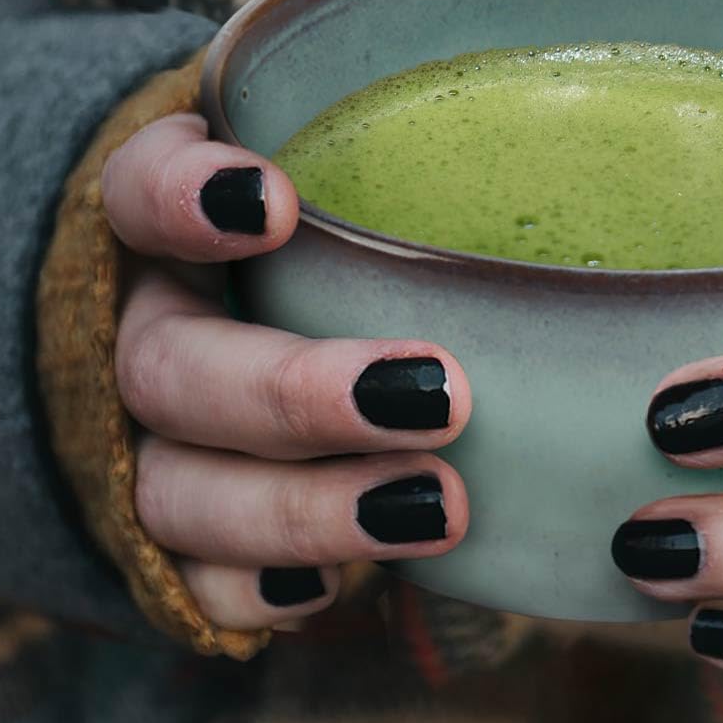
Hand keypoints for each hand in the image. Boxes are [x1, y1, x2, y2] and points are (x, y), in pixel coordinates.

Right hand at [104, 115, 470, 631]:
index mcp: (159, 235)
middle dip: (297, 393)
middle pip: (170, 374)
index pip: (131, 194)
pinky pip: (189, 584)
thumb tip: (591, 130)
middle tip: (440, 394)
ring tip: (436, 504)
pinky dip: (254, 591)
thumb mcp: (343, 173)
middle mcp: (135, 339)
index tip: (272, 201)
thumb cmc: (326, 243)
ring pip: (181, 494)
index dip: (181, 200)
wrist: (229, 323)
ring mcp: (146, 449)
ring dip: (304, 508)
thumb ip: (397, 147)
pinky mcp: (175, 541)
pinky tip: (335, 587)